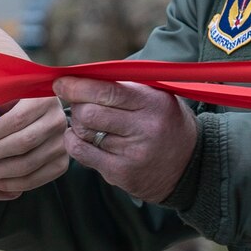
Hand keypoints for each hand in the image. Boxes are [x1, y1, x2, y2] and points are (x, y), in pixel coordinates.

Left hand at [0, 97, 68, 192]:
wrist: (38, 114)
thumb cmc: (12, 101)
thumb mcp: (1, 90)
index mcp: (43, 98)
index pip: (16, 120)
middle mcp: (57, 121)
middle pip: (23, 144)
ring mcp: (62, 144)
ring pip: (27, 165)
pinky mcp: (61, 164)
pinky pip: (33, 180)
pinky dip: (9, 184)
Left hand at [56, 78, 198, 203]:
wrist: (190, 164)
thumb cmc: (165, 122)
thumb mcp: (156, 97)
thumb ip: (124, 86)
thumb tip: (80, 77)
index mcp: (153, 103)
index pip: (107, 91)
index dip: (78, 86)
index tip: (61, 82)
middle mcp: (144, 129)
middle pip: (89, 113)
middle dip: (77, 104)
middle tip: (80, 103)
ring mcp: (131, 154)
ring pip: (83, 132)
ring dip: (78, 123)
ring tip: (89, 121)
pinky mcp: (120, 173)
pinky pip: (81, 153)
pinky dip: (73, 141)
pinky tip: (80, 137)